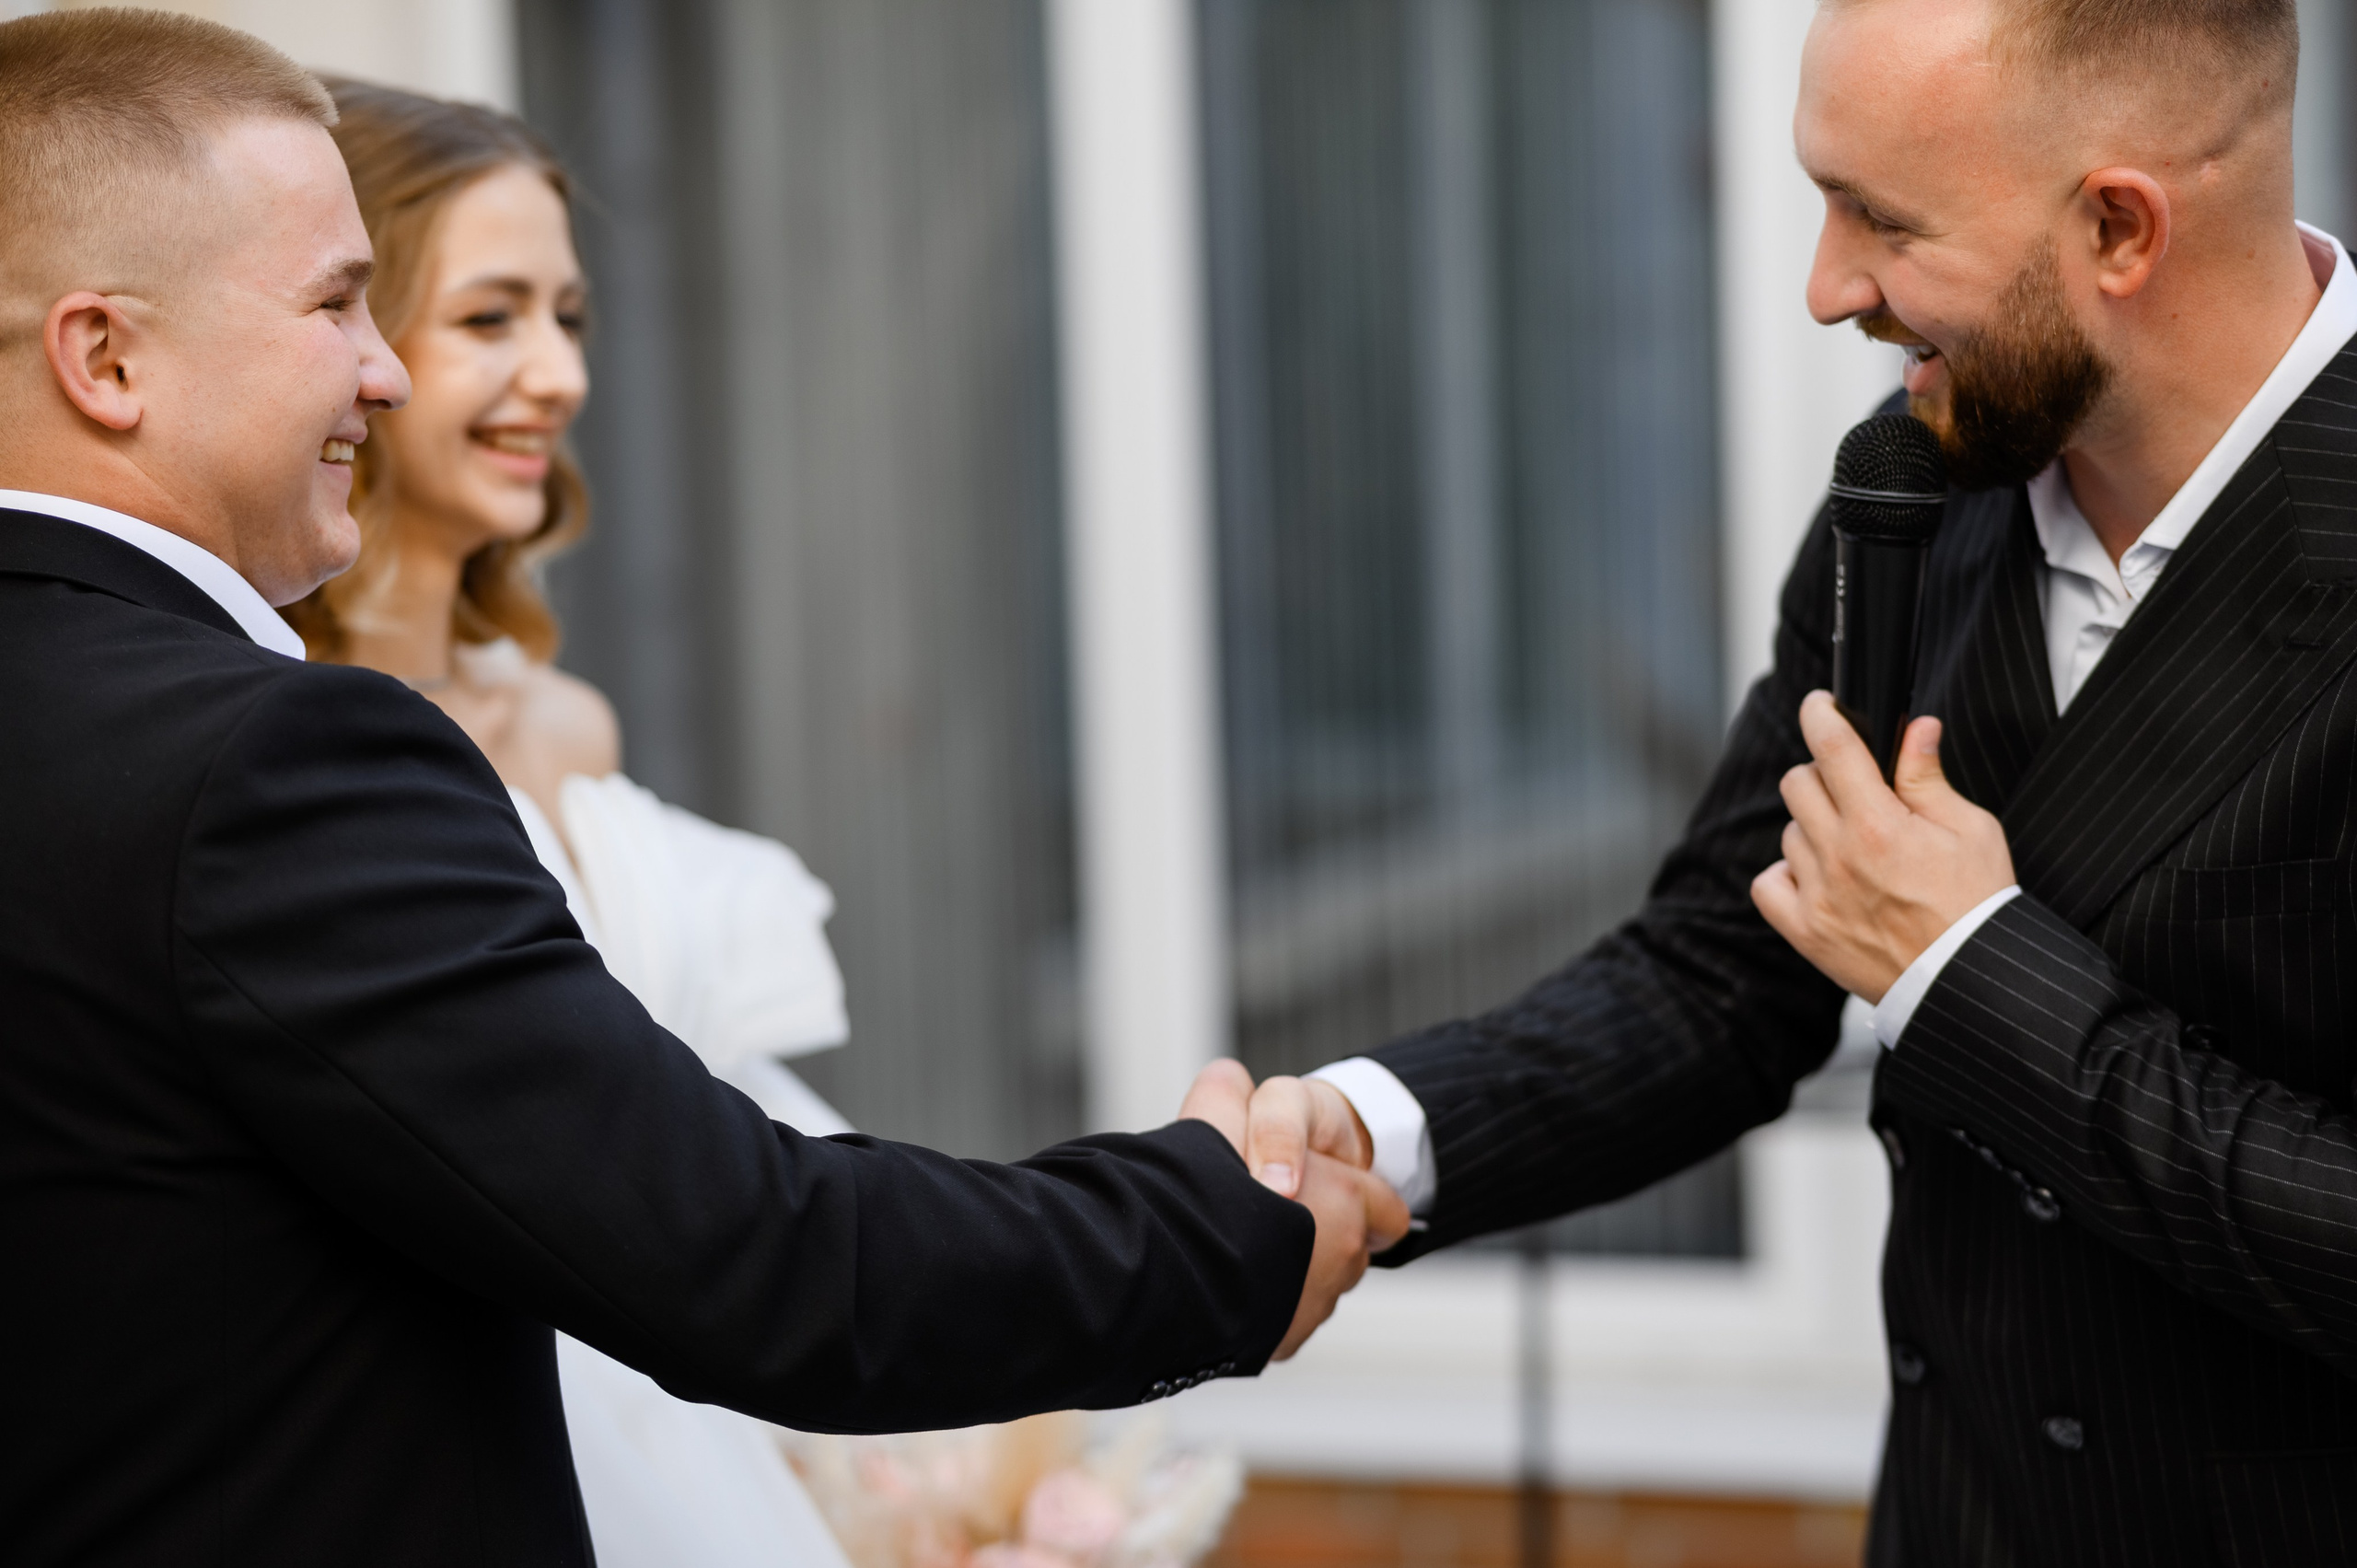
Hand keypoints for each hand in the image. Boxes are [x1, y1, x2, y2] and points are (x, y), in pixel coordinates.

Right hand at [1179, 1061, 1408, 1358]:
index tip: (1329, 1187)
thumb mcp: (1217, 1115)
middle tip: (1266, 1208)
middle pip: (1345, 1245)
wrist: (1164, 1280)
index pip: (1383, 1204)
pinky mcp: (1279, 1344)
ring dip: (1286, 1265)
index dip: (1352, 1188)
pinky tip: (1223, 1283)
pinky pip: (1280, 1317)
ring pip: (1311, 1284)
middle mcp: (1342, 1263)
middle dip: (1314, 1226)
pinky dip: (1261, 1303)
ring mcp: (1312, 1310)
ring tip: (1237, 1244)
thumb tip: (1227, 1081)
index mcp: (1347, 1204)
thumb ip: (1229, 1095)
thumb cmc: (1205, 1192)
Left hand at [1751, 691, 2014, 1000]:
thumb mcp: (1972, 830)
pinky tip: (1820, 877)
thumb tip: (1915, 728)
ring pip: (1789, 832)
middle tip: (1854, 788)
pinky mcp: (1806, 932)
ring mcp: (1817, 896)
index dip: (1820, 714)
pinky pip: (1768, 883)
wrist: (1970, 982)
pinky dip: (1787, 873)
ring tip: (1856, 847)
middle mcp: (1838, 857)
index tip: (1819, 704)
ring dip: (1814, 827)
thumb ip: (1929, 778)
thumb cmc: (1979, 906)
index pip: (1832, 748)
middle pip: (1798, 784)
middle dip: (1824, 774)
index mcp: (1879, 825)